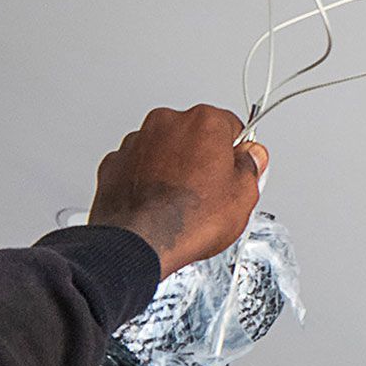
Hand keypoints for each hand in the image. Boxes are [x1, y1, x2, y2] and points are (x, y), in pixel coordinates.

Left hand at [88, 106, 266, 278]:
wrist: (138, 244)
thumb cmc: (187, 220)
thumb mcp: (244, 195)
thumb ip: (251, 166)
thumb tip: (251, 158)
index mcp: (205, 122)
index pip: (232, 126)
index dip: (237, 152)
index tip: (237, 170)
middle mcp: (167, 123)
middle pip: (195, 134)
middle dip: (203, 157)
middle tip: (211, 190)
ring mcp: (137, 142)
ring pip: (164, 148)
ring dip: (173, 166)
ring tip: (181, 202)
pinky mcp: (114, 163)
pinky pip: (137, 164)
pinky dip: (146, 178)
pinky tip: (157, 203)